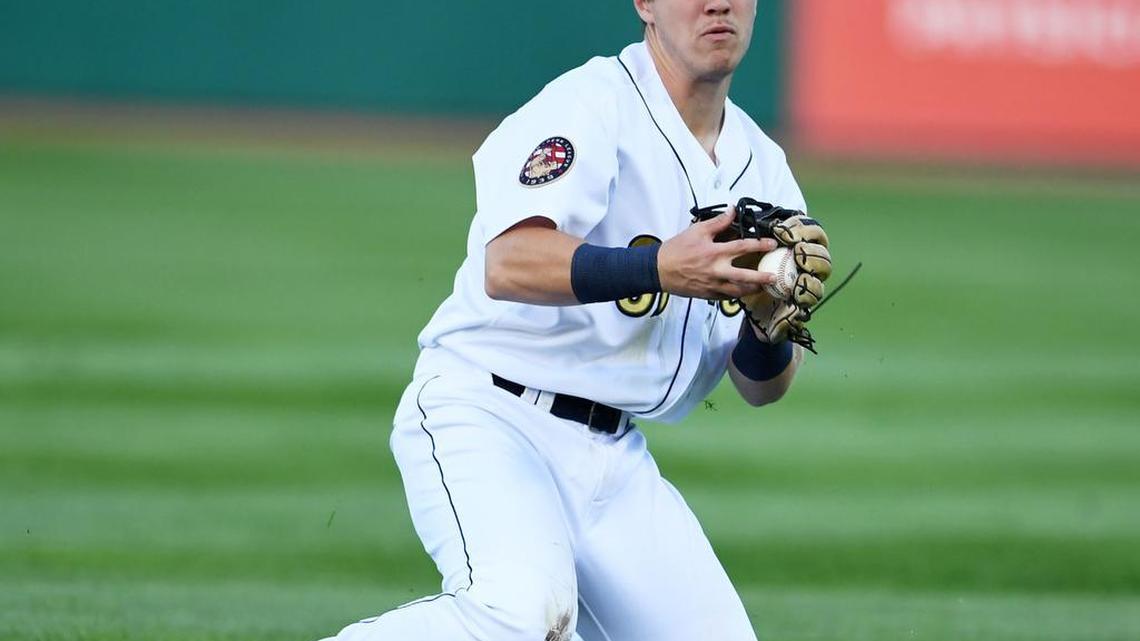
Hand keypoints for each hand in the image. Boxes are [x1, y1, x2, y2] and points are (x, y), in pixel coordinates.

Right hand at [658, 211, 778, 299]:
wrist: (659, 270)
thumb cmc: (676, 249)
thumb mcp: (696, 230)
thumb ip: (717, 222)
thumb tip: (732, 211)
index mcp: (715, 252)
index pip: (743, 247)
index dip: (759, 245)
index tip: (772, 244)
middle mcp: (716, 270)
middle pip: (745, 276)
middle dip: (761, 277)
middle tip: (774, 276)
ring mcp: (712, 285)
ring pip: (737, 291)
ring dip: (752, 290)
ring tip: (763, 288)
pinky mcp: (707, 294)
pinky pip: (726, 297)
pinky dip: (736, 295)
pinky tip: (742, 292)